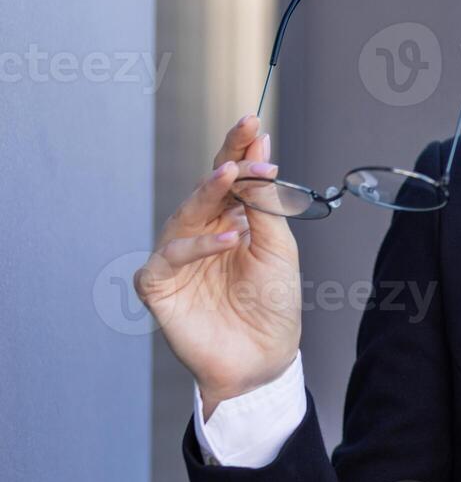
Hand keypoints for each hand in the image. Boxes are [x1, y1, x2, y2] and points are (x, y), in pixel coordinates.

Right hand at [135, 115, 301, 418]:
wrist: (264, 359)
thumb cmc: (272, 304)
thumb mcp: (278, 248)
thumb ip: (266, 205)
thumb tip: (262, 155)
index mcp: (230, 221)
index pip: (233, 178)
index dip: (240, 149)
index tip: (253, 122)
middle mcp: (201, 234)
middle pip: (207, 188)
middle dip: (227, 159)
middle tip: (244, 136)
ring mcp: (178, 259)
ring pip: (185, 215)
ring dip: (210, 192)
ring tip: (232, 174)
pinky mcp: (159, 286)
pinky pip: (170, 258)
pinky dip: (198, 247)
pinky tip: (229, 239)